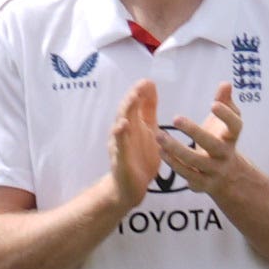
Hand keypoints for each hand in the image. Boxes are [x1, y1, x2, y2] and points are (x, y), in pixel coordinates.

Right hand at [99, 78, 165, 210]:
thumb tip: (150, 84)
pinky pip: (118, 145)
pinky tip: (122, 125)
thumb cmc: (140, 157)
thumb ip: (148, 109)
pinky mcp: (119, 159)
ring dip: (126, 111)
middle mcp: (125, 131)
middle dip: (133, 97)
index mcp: (134, 124)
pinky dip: (119, 135)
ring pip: (120, 124)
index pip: (136, 104)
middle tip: (140, 86)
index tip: (148, 82)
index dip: (141, 92)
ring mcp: (120, 144)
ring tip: (132, 99)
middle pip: (126, 110)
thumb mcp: (149, 130)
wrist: (131, 187)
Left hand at [166, 77, 247, 194]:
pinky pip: (187, 174)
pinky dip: (173, 163)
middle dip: (195, 132)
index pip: (236, 126)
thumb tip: (225, 83)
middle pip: (213, 145)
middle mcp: (225, 155)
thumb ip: (224, 103)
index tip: (212, 104)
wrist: (227, 177)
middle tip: (175, 118)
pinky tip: (161, 151)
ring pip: (196, 162)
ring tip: (159, 135)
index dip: (226, 116)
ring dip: (176, 149)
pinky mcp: (202, 183)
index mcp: (232, 137)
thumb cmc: (221, 141)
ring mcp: (214, 171)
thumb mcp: (224, 123)